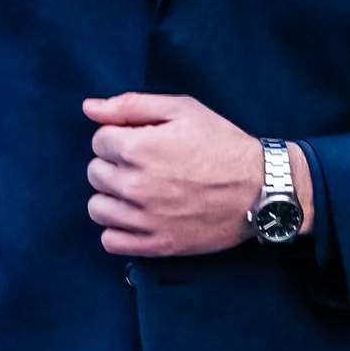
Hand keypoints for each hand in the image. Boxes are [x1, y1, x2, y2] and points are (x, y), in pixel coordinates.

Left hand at [85, 93, 291, 256]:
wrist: (260, 188)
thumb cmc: (223, 145)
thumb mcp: (183, 110)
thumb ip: (131, 105)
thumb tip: (89, 108)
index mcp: (138, 148)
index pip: (99, 141)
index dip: (121, 138)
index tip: (145, 143)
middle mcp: (135, 185)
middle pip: (95, 173)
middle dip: (116, 165)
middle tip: (148, 165)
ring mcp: (144, 218)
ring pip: (97, 207)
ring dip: (113, 197)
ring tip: (141, 192)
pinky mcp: (156, 245)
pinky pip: (110, 241)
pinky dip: (118, 230)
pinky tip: (139, 217)